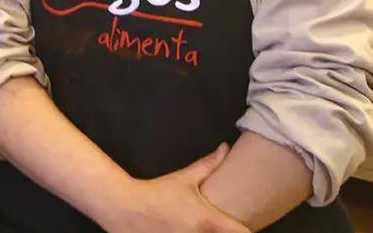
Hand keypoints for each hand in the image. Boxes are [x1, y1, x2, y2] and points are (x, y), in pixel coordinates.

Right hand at [100, 145, 249, 232]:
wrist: (124, 207)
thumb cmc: (157, 192)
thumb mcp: (184, 178)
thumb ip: (208, 165)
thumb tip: (225, 148)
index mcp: (208, 221)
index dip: (247, 230)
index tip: (246, 226)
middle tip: (220, 226)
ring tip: (193, 226)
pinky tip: (179, 230)